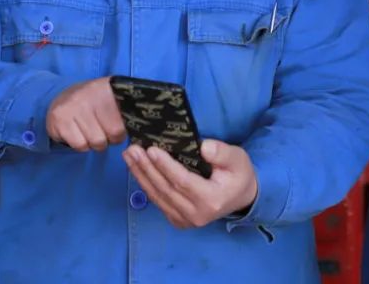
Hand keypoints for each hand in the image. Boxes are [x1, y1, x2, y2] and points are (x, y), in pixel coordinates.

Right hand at [45, 77, 125, 151]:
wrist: (60, 98)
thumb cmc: (92, 102)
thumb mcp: (110, 97)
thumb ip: (127, 109)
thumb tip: (143, 126)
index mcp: (108, 87)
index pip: (126, 121)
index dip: (122, 131)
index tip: (116, 128)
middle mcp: (91, 94)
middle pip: (113, 134)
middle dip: (109, 139)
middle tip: (102, 131)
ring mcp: (74, 106)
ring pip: (96, 142)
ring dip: (94, 143)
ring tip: (89, 131)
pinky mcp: (60, 119)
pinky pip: (80, 145)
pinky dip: (81, 145)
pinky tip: (78, 133)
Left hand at [123, 139, 258, 228]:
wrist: (240, 197)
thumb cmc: (238, 174)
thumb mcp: (238, 159)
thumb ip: (222, 152)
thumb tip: (203, 147)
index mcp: (211, 200)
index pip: (182, 181)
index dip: (165, 166)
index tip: (151, 149)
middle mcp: (196, 214)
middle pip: (165, 189)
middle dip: (146, 168)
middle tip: (132, 150)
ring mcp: (185, 221)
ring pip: (158, 197)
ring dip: (141, 175)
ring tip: (129, 156)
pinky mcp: (178, 220)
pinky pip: (158, 201)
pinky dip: (146, 185)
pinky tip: (137, 169)